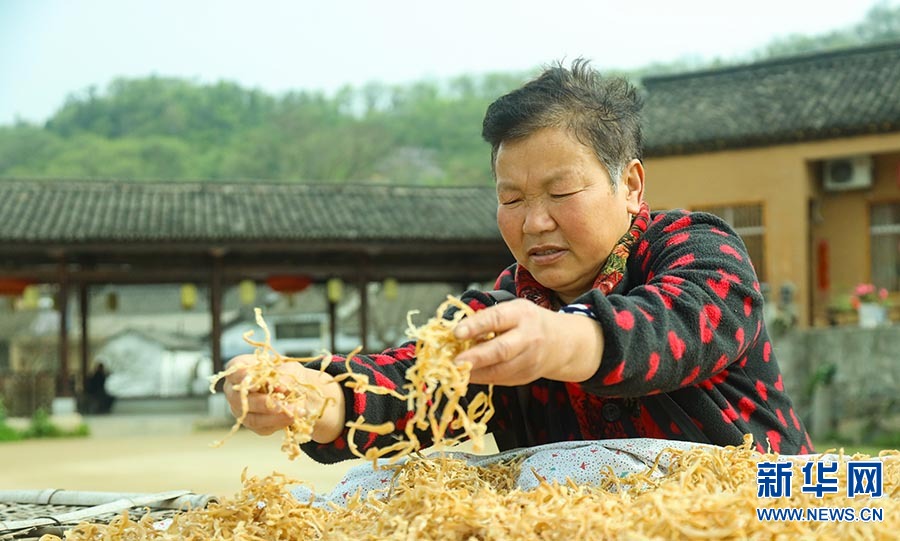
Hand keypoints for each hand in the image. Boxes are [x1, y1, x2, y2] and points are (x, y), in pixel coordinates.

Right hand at [223, 354, 345, 442]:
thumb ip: (284, 375)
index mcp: (239, 369)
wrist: (297, 390)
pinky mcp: (253, 424)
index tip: (256, 384)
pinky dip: (279, 423)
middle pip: (240, 399)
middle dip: (262, 403)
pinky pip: (263, 427)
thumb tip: (281, 385)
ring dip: (274, 417)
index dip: (243, 378)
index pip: (234, 371)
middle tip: (280, 405)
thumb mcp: (289, 368)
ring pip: (251, 418)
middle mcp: (235, 390)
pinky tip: (292, 418)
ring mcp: (241, 409)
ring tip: (293, 413)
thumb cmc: (287, 374)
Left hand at [452, 299, 603, 385]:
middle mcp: (528, 337)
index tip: (457, 333)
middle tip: (454, 362)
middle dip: (476, 357)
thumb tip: (457, 331)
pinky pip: (500, 379)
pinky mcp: (525, 377)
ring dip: (474, 372)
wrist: (561, 343)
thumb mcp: (513, 310)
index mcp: (521, 314)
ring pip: (499, 370)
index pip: (497, 318)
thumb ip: (488, 318)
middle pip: (501, 350)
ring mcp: (529, 360)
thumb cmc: (529, 322)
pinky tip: (468, 375)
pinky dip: (481, 378)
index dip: (476, 326)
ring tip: (455, 370)